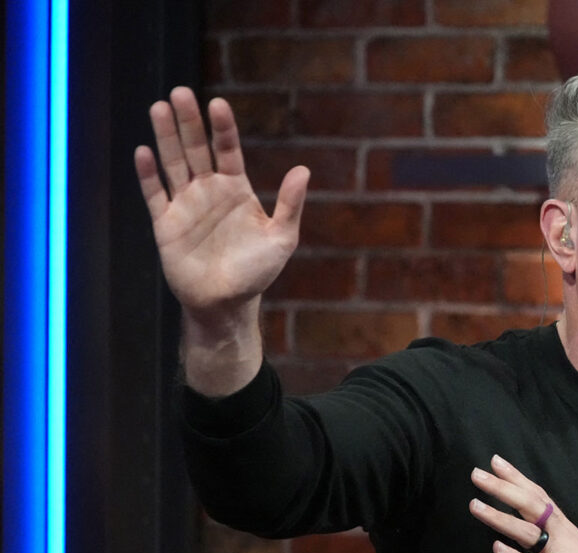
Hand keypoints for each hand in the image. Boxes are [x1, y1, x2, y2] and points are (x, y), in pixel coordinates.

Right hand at [133, 87, 308, 319]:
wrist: (227, 303)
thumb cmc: (257, 271)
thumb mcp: (281, 238)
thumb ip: (290, 205)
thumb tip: (303, 170)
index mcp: (236, 189)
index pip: (228, 150)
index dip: (223, 128)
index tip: (218, 104)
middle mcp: (209, 190)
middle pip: (196, 149)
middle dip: (189, 122)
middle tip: (180, 93)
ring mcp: (186, 205)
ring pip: (173, 163)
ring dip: (165, 137)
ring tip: (159, 108)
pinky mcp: (166, 224)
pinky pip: (155, 194)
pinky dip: (148, 174)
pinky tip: (143, 152)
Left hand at [469, 455, 577, 552]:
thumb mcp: (572, 551)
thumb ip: (549, 538)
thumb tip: (521, 527)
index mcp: (564, 528)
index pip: (538, 496)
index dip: (517, 478)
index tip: (496, 461)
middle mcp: (563, 536)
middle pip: (531, 505)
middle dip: (503, 488)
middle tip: (477, 473)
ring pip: (528, 531)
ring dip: (500, 517)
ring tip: (476, 505)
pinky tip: (497, 549)